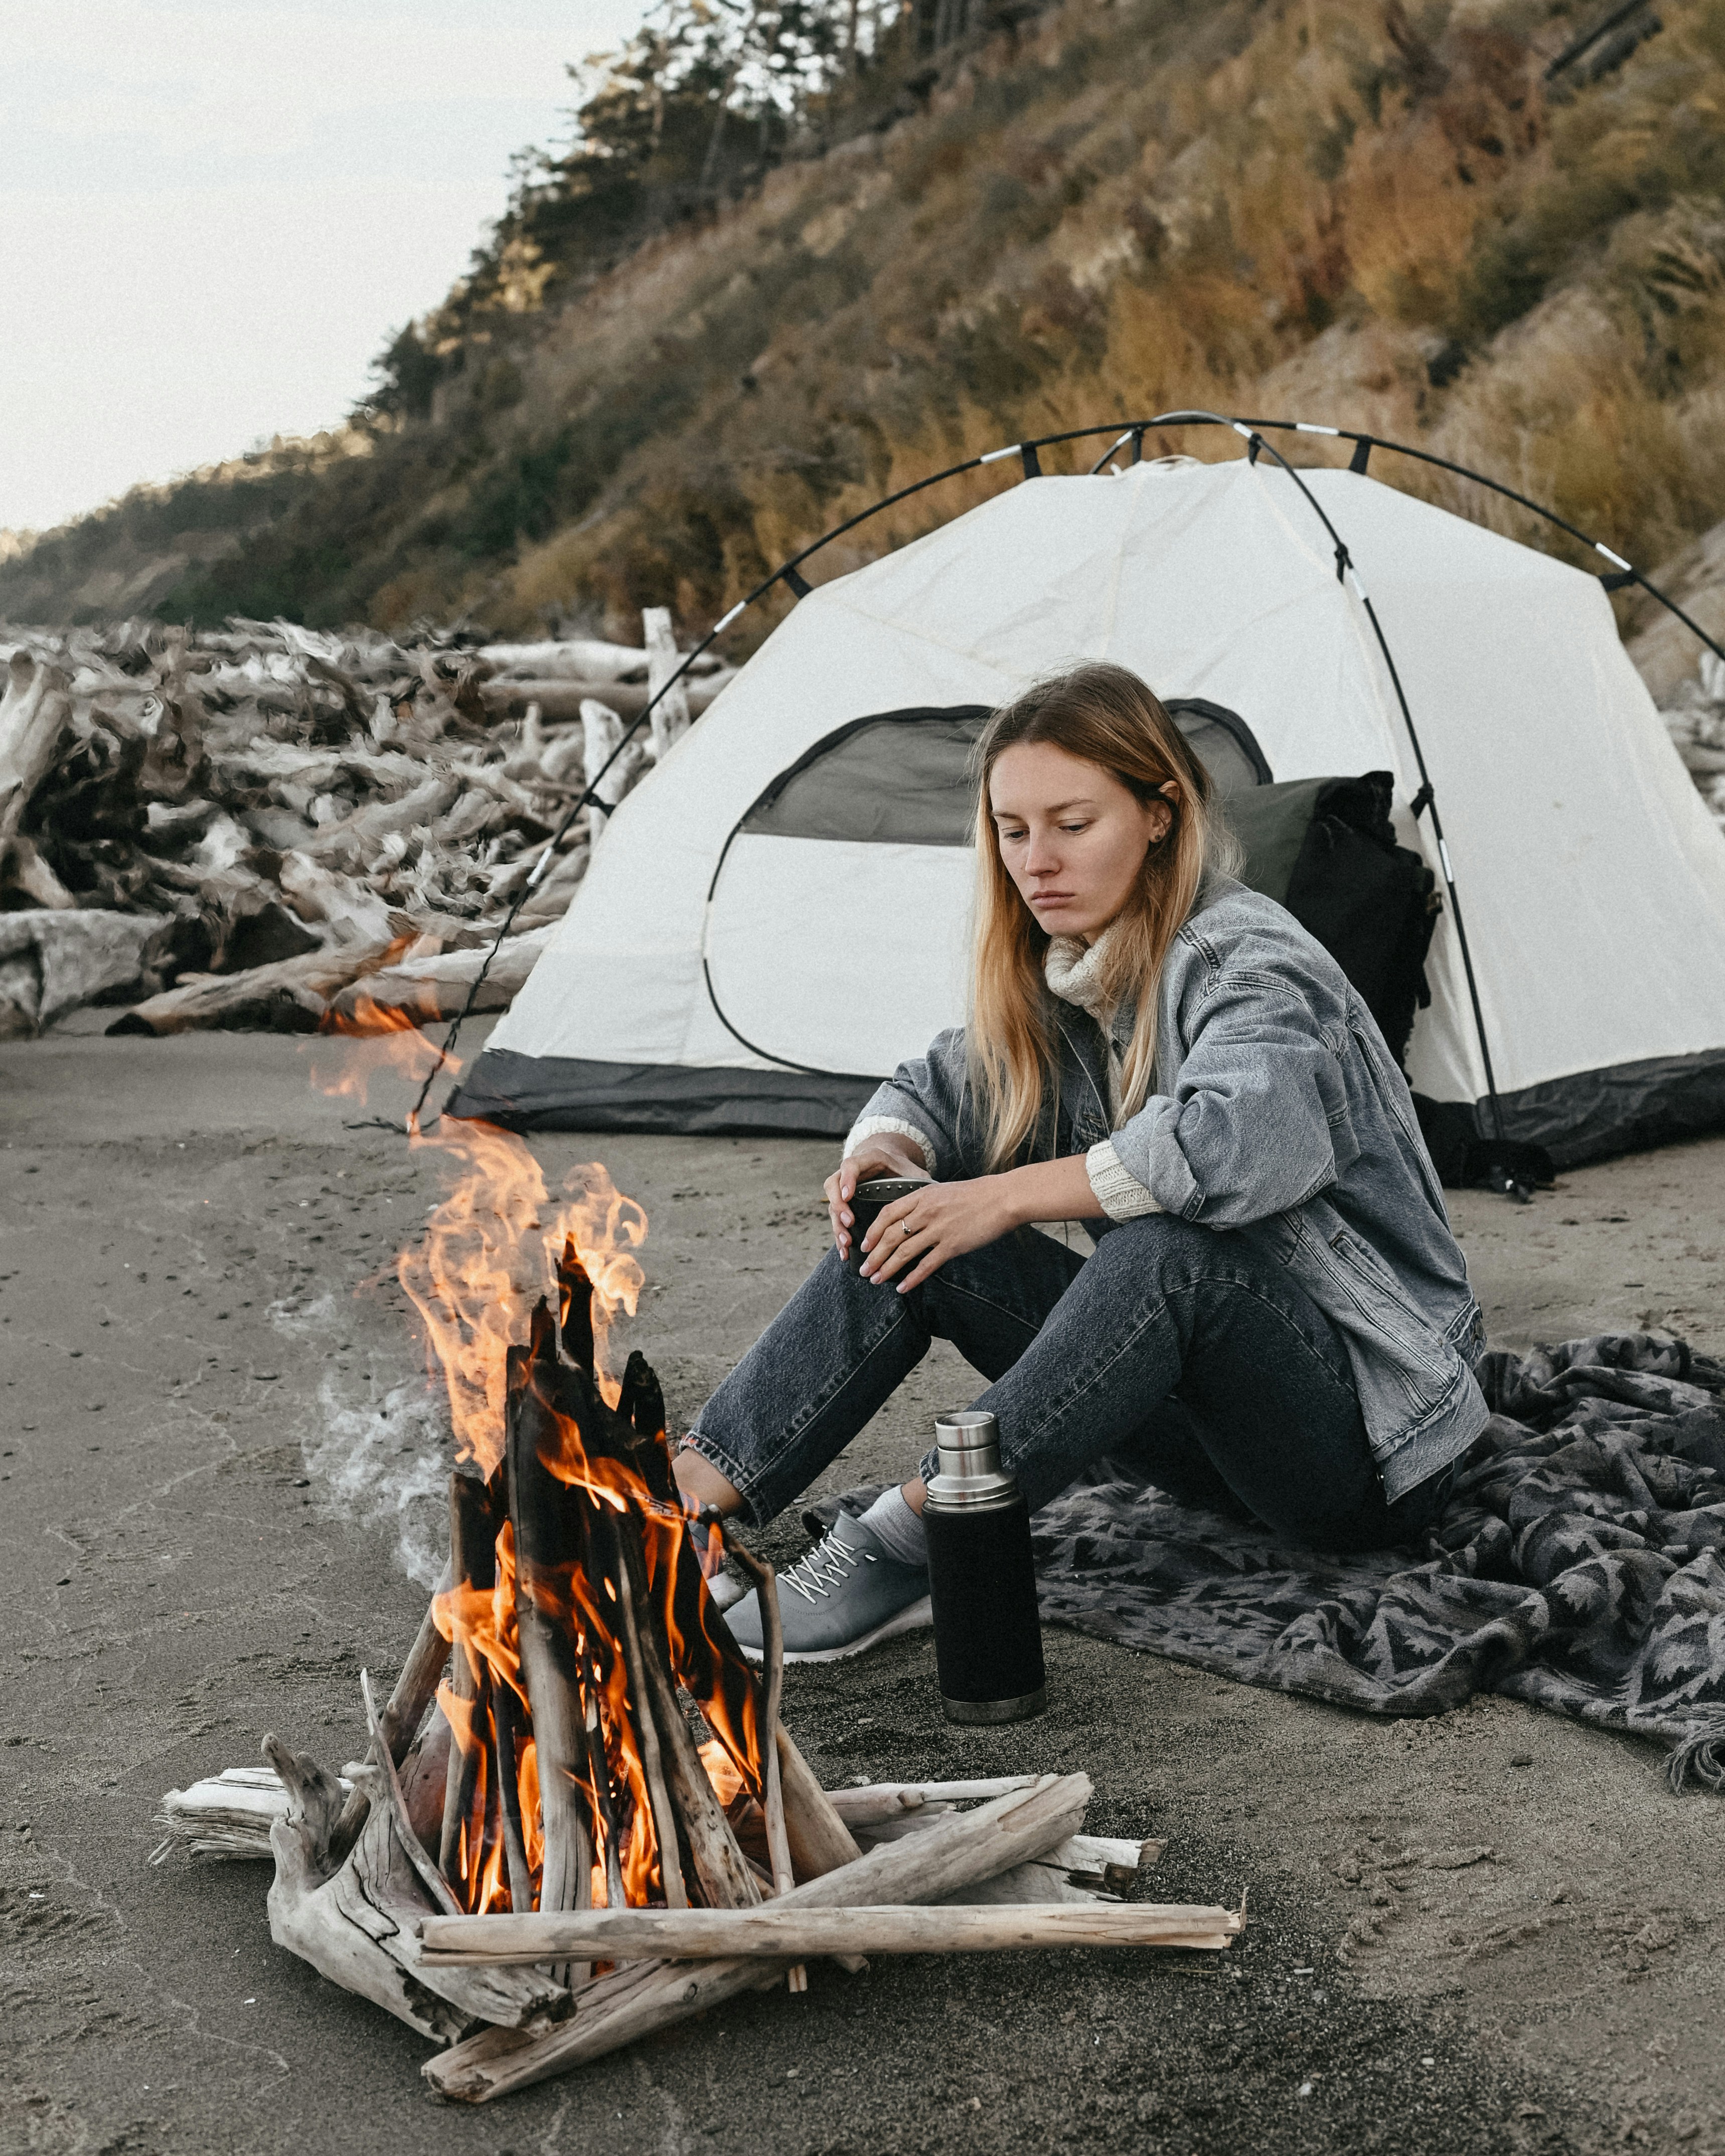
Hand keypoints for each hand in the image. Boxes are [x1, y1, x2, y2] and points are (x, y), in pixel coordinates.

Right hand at [824, 1136, 928, 1259]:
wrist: (891, 1165)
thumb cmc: (903, 1169)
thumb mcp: (912, 1170)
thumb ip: (919, 1179)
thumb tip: (935, 1193)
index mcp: (868, 1160)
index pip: (851, 1165)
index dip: (847, 1179)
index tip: (848, 1195)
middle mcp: (852, 1173)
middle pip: (834, 1186)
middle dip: (839, 1206)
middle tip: (849, 1223)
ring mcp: (845, 1188)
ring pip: (833, 1205)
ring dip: (837, 1225)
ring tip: (846, 1242)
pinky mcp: (845, 1204)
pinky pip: (836, 1218)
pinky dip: (839, 1235)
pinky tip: (845, 1251)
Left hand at [859, 1176, 1018, 1292]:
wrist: (1003, 1197)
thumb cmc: (977, 1194)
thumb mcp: (944, 1191)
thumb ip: (925, 1203)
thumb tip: (911, 1219)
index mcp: (922, 1196)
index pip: (887, 1214)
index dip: (872, 1232)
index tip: (865, 1245)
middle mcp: (926, 1212)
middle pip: (890, 1236)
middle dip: (874, 1256)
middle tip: (864, 1270)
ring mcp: (938, 1229)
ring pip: (903, 1252)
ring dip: (887, 1268)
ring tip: (876, 1280)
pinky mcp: (952, 1245)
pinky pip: (926, 1265)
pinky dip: (912, 1279)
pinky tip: (903, 1287)